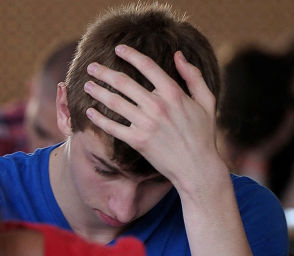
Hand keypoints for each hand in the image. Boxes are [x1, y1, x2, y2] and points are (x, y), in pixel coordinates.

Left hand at [81, 45, 221, 188]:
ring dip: (98, 92)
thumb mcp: (206, 101)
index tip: (118, 49)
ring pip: (115, 102)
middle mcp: (158, 106)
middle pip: (125, 83)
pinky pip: (113, 128)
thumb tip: (178, 55)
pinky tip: (90, 112)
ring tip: (87, 85)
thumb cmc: (202, 134)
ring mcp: (146, 124)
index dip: (131, 55)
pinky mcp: (137, 141)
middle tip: (91, 66)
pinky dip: (99, 119)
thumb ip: (193, 76)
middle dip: (105, 72)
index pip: (148, 67)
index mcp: (174, 93)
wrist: (196, 167)